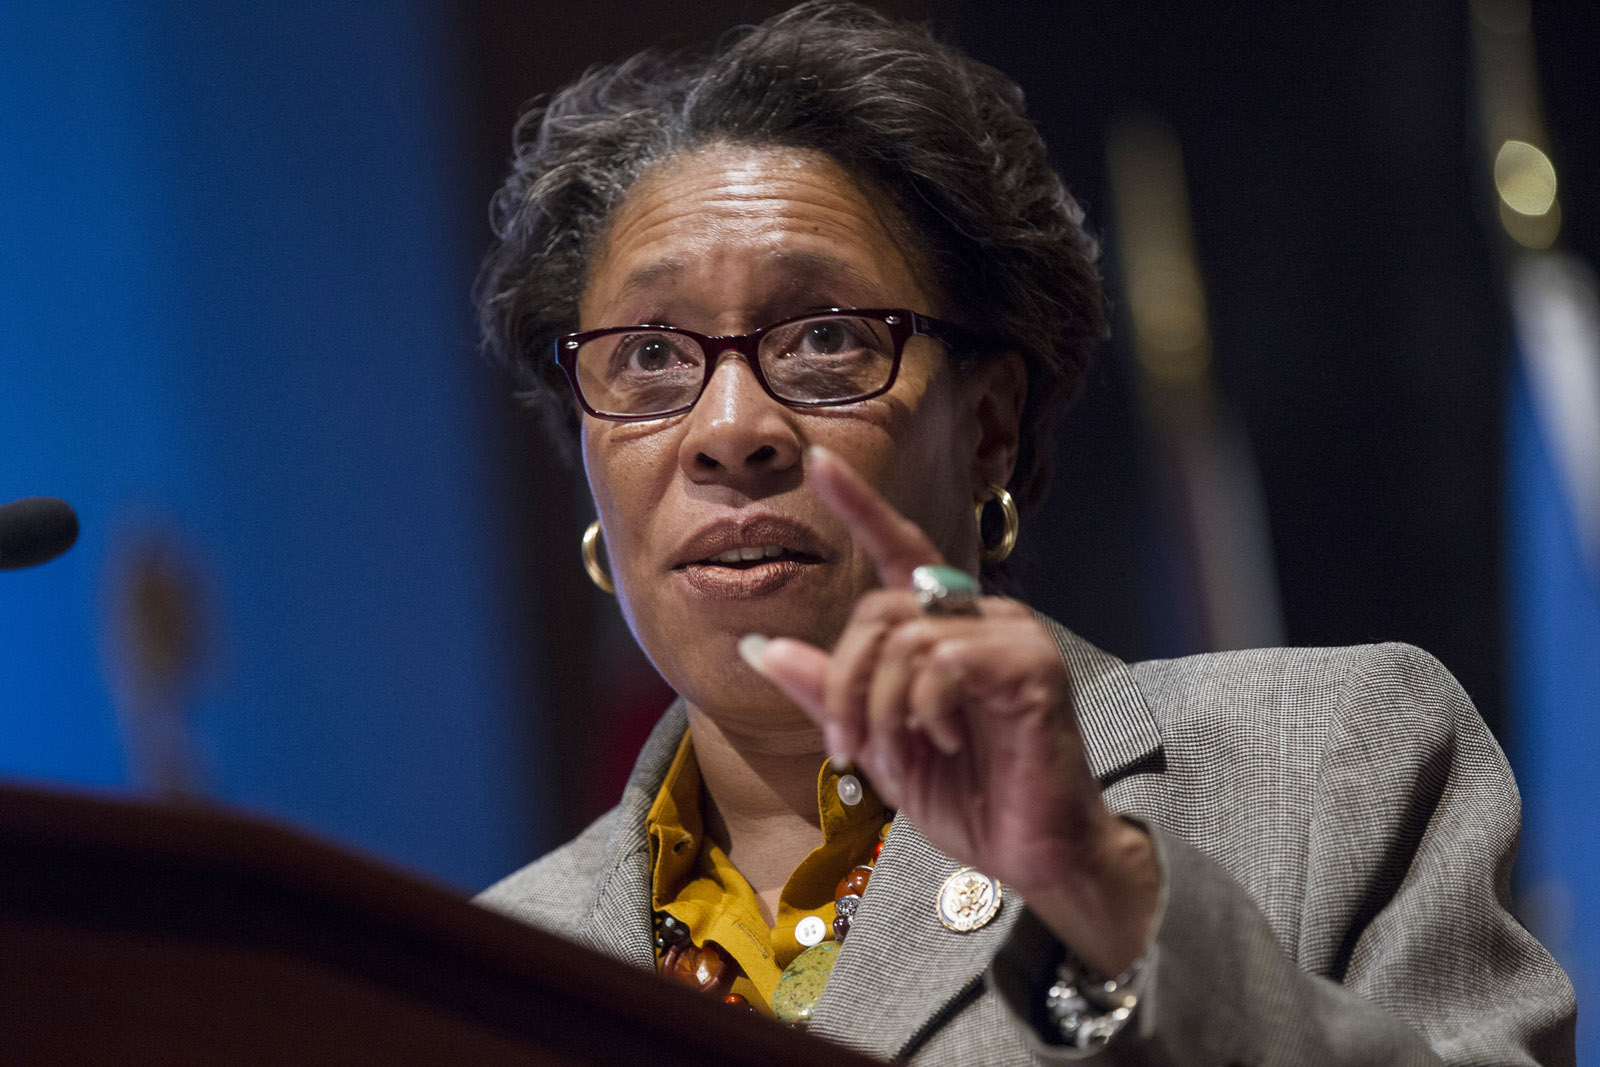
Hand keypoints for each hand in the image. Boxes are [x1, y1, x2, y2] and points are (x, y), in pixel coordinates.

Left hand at [745, 446, 1157, 974]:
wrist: (1037, 856)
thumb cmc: (970, 799)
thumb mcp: (880, 745)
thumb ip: (829, 692)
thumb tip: (761, 647)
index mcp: (946, 630)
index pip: (899, 549)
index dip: (859, 504)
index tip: (817, 460)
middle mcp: (983, 618)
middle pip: (878, 610)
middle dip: (843, 683)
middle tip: (847, 748)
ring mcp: (1013, 636)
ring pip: (904, 638)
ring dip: (879, 706)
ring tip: (896, 755)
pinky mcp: (1032, 666)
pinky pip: (944, 660)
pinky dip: (924, 709)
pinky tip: (946, 742)